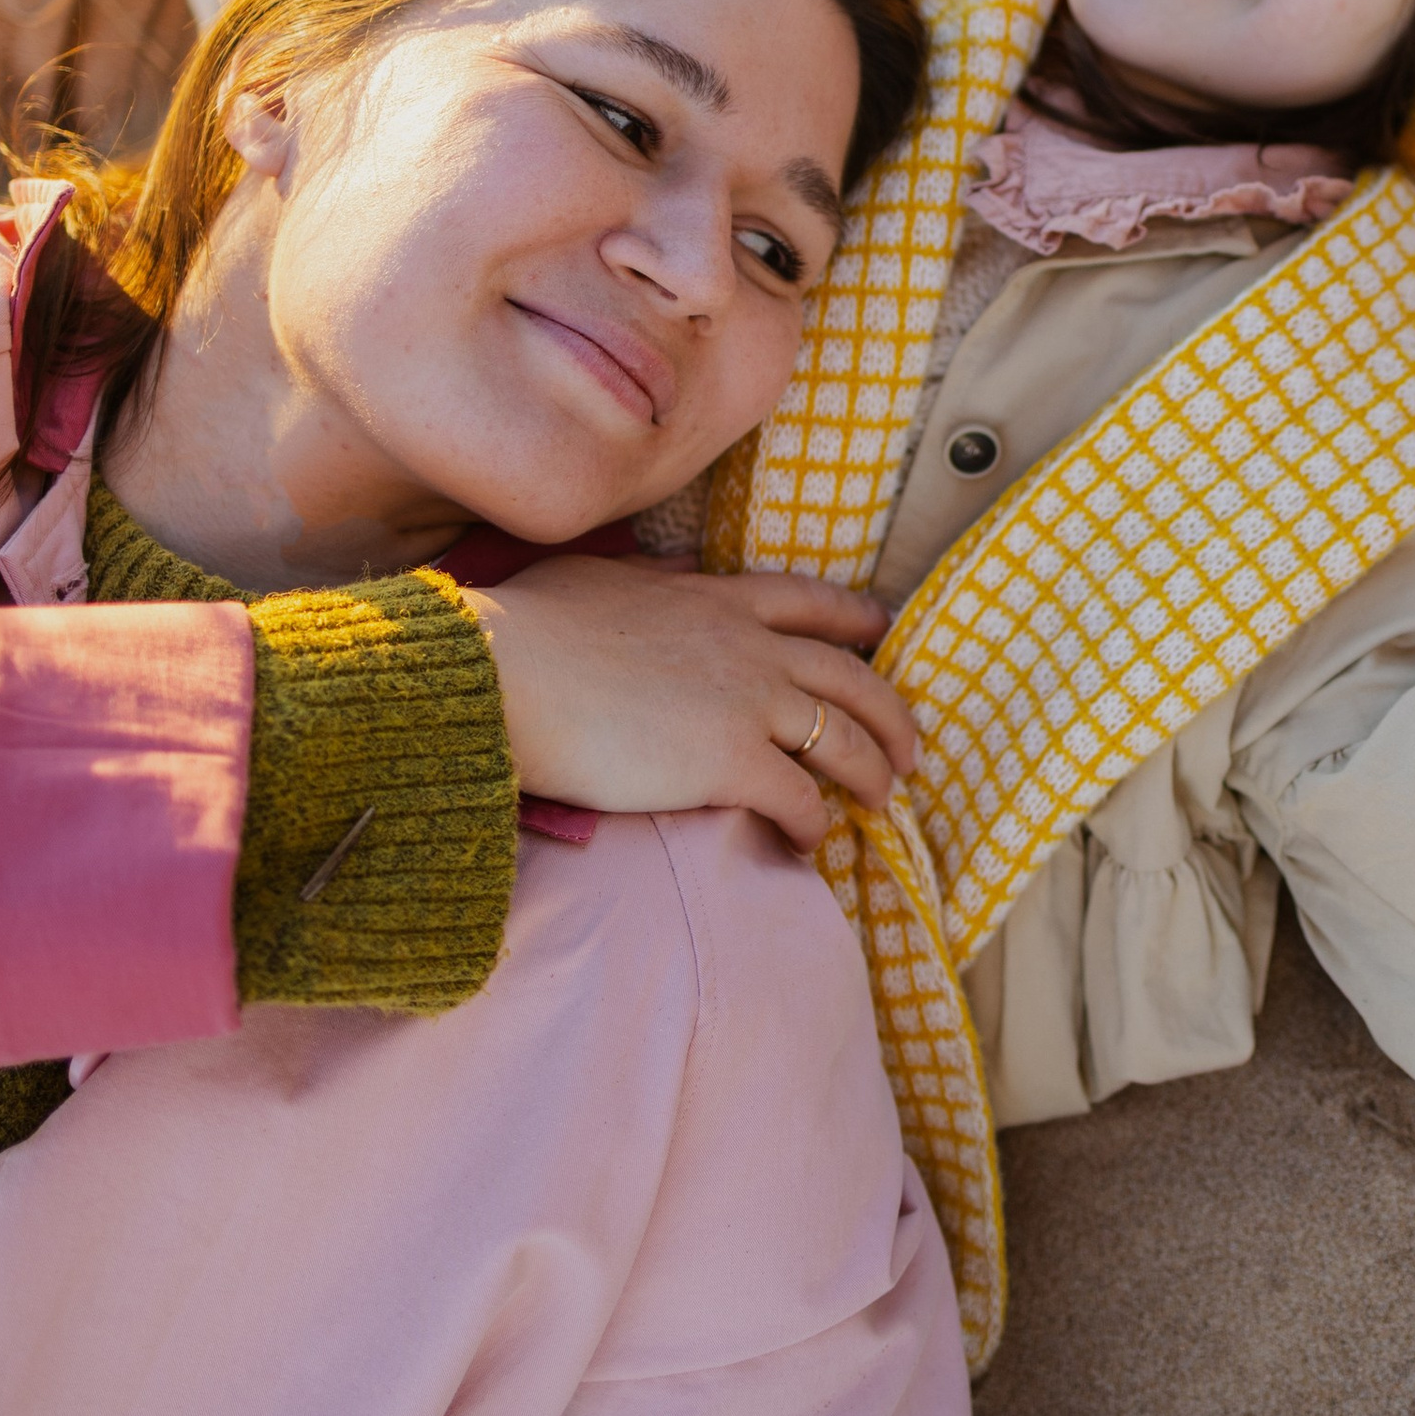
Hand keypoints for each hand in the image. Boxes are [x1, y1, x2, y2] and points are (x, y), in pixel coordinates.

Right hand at [465, 558, 916, 850]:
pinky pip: (800, 799)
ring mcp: (746, 703)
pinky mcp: (731, 763)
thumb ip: (648, 577)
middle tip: (909, 746)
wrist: (505, 674)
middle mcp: (747, 646)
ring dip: (871, 773)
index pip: (807, 602)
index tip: (882, 628)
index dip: (854, 616)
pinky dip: (815, 824)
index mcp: (715, 599)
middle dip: (889, 714)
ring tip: (881, 800)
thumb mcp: (597, 577)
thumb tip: (673, 571)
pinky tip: (811, 844)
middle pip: (849, 677)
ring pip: (842, 739)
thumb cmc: (528, 627)